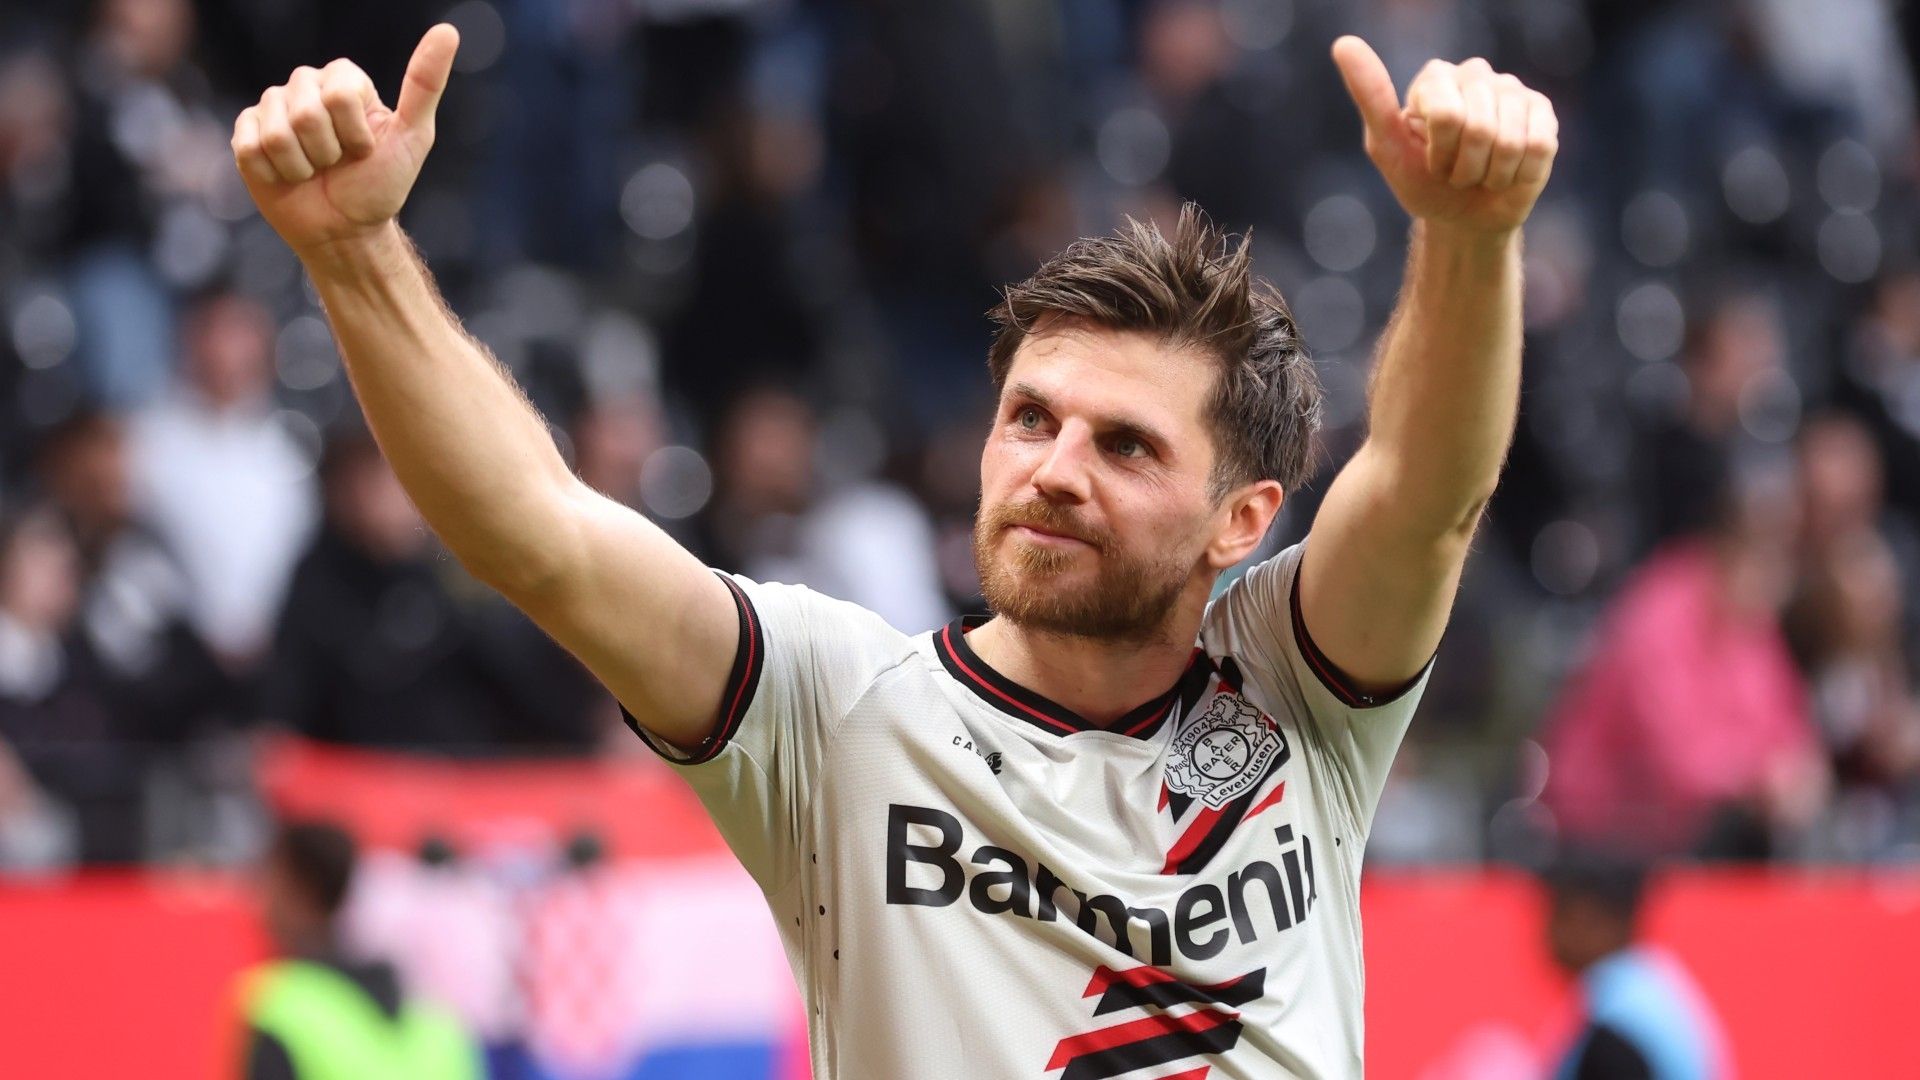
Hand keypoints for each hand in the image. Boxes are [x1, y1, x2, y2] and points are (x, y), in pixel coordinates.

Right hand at [231, 25, 459, 259]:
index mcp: (343, 79)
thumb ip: (425, 84)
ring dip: (302, 167)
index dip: (354, 134)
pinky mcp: (245, 135)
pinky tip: (288, 177)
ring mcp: (271, 108)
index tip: (365, 150)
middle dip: (328, 153)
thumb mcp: (414, 137)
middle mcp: (305, 85)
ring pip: (277, 134)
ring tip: (314, 172)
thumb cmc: (380, 185)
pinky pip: (251, 148)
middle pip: (306, 113)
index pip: (339, 95)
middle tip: (337, 164)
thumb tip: (447, 32)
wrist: (346, 231)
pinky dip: (276, 174)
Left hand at [1331, 36, 1556, 235]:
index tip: (1430, 160)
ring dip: (1490, 174)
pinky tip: (1508, 172)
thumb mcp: (1387, 147)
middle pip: (1479, 129)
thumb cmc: (1422, 182)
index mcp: (1435, 77)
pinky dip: (1518, 174)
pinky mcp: (1543, 114)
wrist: (1462, 217)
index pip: (1447, 116)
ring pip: (1510, 141)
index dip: (1440, 154)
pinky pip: (1538, 147)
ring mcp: (1513, 91)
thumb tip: (1344, 43)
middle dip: (1464, 167)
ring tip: (1480, 173)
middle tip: (1456, 172)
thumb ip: (1370, 96)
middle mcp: (1476, 74)